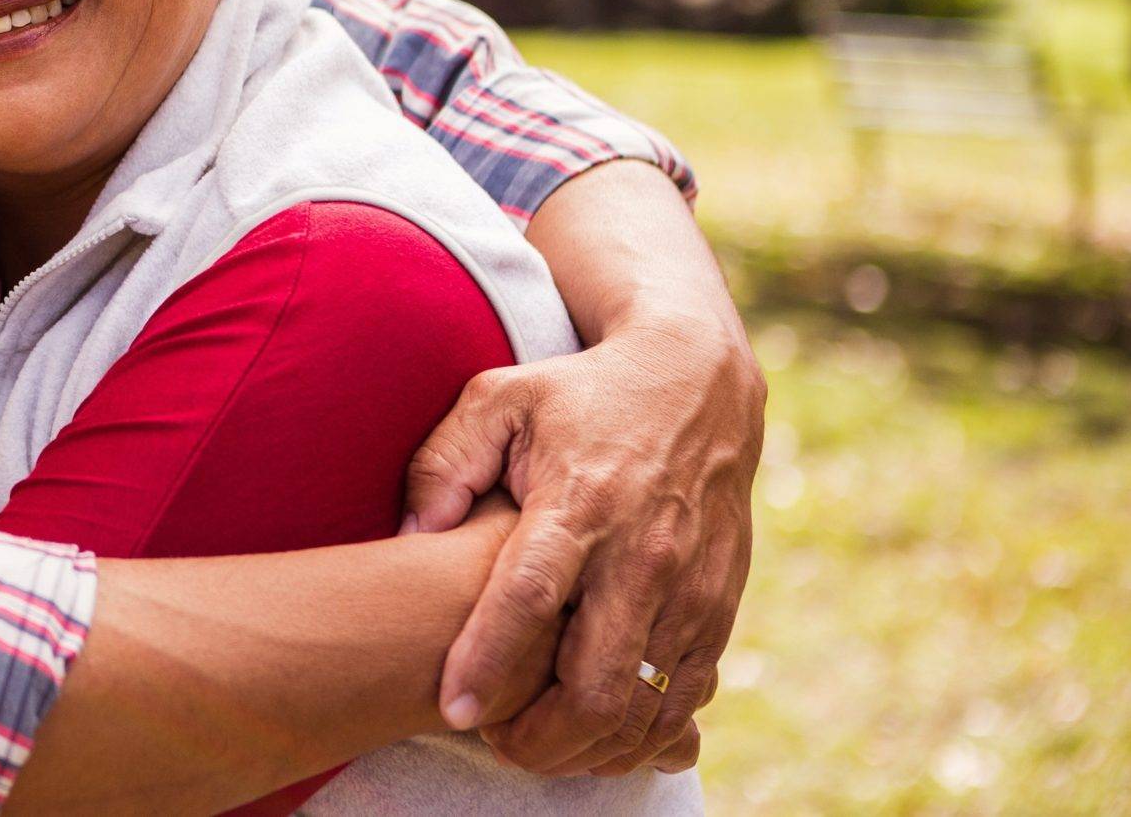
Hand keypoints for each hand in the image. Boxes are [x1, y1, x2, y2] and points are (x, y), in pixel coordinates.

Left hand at [403, 315, 762, 775]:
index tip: (454, 709)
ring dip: (589, 748)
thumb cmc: (579, 392)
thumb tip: (410, 537)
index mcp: (581, 501)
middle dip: (542, 738)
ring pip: (644, 707)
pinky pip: (685, 698)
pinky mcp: (721, 607)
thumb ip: (444, 462)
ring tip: (536, 747)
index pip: (530, 598)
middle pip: (597, 683)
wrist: (698, 381)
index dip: (489, 662)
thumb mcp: (499, 398)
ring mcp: (691, 589)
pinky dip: (641, 733)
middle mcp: (643, 555)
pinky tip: (595, 736)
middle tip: (495, 744)